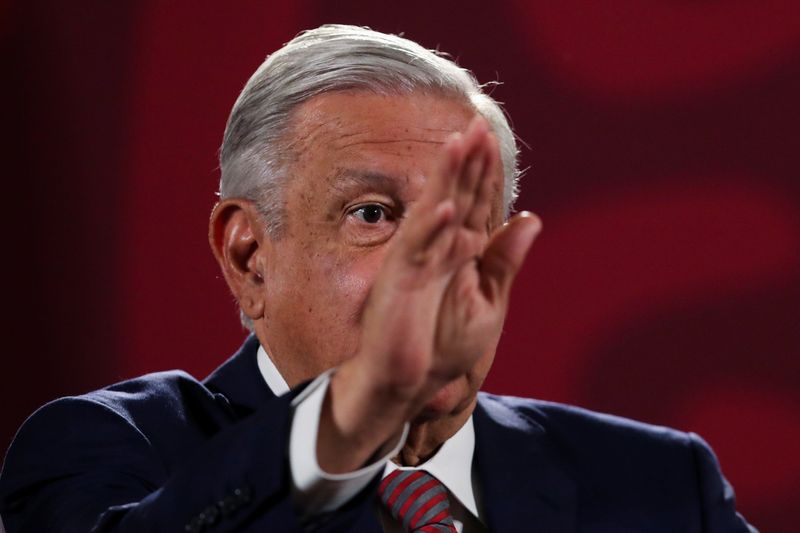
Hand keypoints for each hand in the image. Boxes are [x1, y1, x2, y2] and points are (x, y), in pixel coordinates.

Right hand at [318, 116, 540, 471]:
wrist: (411, 380)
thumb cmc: (444, 345)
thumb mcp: (488, 301)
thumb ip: (504, 260)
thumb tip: (531, 216)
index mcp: (458, 251)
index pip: (474, 202)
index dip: (484, 172)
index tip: (493, 139)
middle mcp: (437, 248)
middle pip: (455, 196)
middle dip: (467, 161)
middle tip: (477, 123)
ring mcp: (417, 261)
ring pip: (434, 212)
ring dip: (446, 179)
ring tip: (460, 145)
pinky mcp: (401, 281)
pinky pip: (417, 251)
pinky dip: (432, 230)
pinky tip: (446, 208)